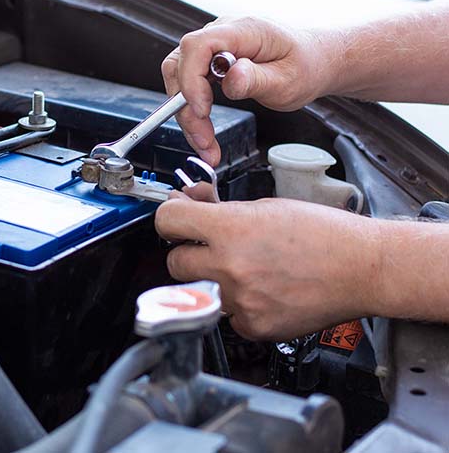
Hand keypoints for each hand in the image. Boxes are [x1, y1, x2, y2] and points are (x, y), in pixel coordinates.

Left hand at [155, 194, 383, 340]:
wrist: (363, 268)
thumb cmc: (323, 233)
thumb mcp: (266, 207)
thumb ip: (221, 210)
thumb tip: (190, 203)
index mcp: (230, 230)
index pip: (167, 222)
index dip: (170, 219)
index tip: (176, 222)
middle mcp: (229, 267)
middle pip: (175, 262)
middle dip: (189, 253)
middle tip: (210, 249)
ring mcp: (240, 300)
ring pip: (200, 291)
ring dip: (214, 280)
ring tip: (248, 270)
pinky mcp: (254, 326)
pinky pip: (228, 316)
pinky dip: (239, 306)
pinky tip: (263, 291)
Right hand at [162, 17, 331, 166]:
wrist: (315, 61)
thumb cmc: (305, 66)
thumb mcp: (288, 80)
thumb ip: (257, 79)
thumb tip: (230, 78)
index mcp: (243, 31)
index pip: (198, 46)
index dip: (191, 79)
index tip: (202, 110)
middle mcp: (223, 34)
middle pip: (180, 65)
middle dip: (185, 106)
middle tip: (203, 139)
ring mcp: (215, 47)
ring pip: (180, 78)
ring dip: (186, 114)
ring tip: (205, 142)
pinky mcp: (211, 62)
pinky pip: (190, 85)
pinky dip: (193, 111)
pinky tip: (204, 131)